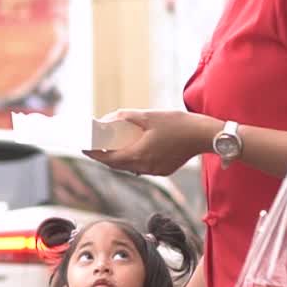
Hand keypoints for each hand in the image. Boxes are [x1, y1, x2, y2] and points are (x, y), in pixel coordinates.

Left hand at [83, 109, 218, 176]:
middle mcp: (145, 166)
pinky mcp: (163, 170)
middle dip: (105, 156)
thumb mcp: (148, 116)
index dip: (94, 154)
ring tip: (113, 145)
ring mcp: (155, 170)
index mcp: (139, 154)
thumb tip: (108, 119)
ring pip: (130, 167)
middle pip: (117, 165)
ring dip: (120, 158)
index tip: (83, 147)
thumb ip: (125, 117)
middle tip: (96, 145)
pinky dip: (134, 159)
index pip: (108, 159)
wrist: (203, 135)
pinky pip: (142, 167)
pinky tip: (135, 148)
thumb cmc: (177, 123)